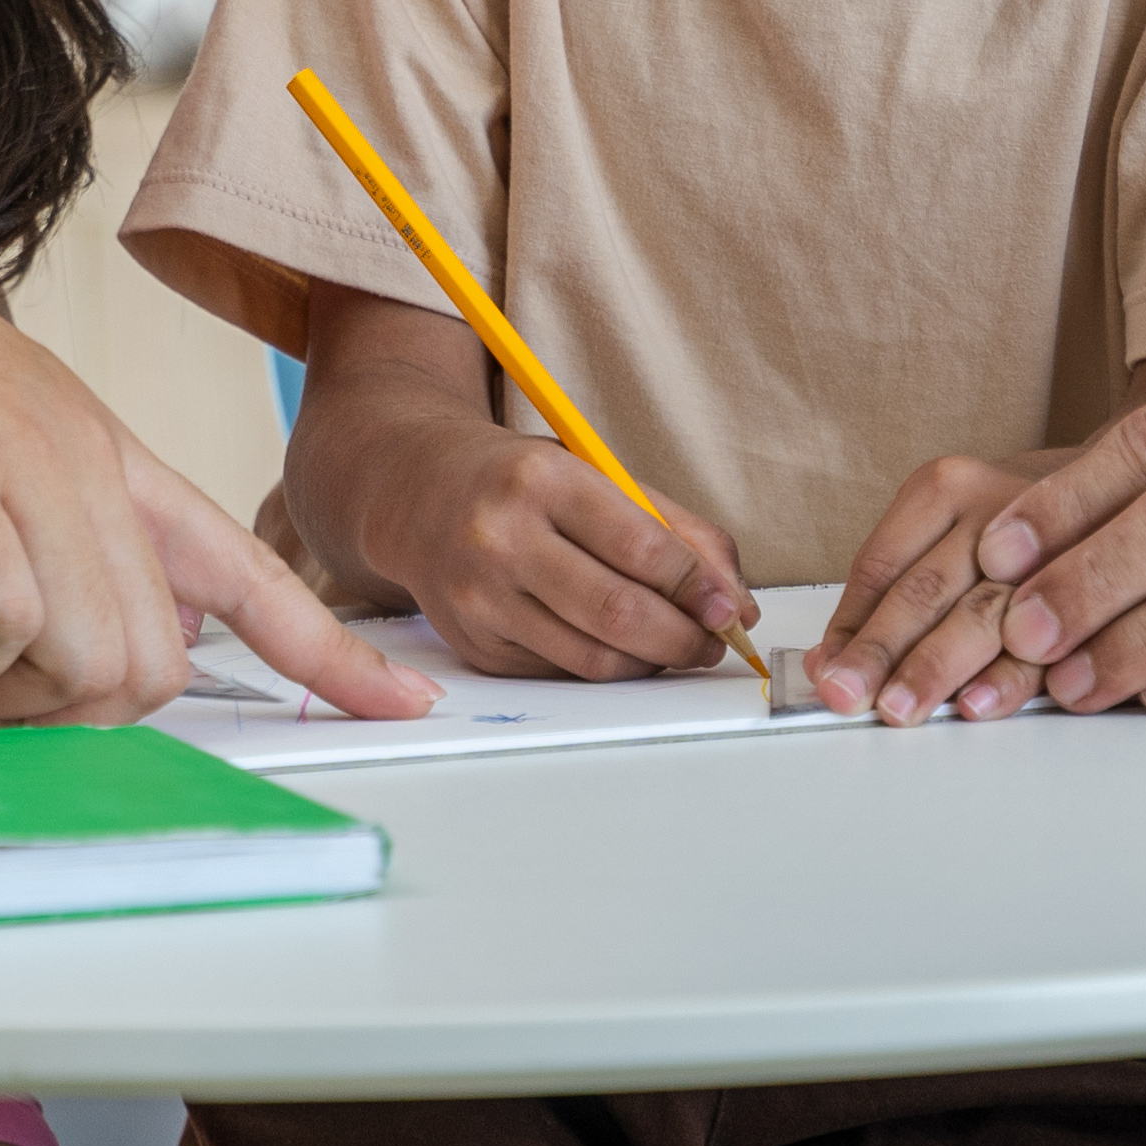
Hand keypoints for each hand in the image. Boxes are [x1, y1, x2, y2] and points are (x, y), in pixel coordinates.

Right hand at [0, 254, 430, 726]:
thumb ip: (9, 535)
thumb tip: (10, 645)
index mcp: (98, 448)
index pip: (244, 564)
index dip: (326, 647)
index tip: (405, 704)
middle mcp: (87, 461)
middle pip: (161, 656)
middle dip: (76, 710)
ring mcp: (31, 472)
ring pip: (98, 661)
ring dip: (7, 696)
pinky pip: (1, 639)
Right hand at [354, 417, 757, 682]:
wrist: (414, 491)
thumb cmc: (519, 479)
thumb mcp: (593, 471)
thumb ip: (671, 527)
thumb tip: (732, 600)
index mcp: (542, 479)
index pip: (642, 548)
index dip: (699, 589)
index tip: (730, 608)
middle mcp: (502, 538)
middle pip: (619, 613)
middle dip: (685, 639)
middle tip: (713, 643)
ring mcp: (480, 597)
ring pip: (593, 658)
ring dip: (652, 662)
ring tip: (674, 646)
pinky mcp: (472, 645)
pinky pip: (560, 673)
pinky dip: (604, 667)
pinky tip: (617, 646)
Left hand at [806, 445, 1097, 721]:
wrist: (1104, 498)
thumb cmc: (1001, 531)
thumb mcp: (937, 538)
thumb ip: (884, 597)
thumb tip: (826, 664)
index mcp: (945, 487)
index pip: (881, 566)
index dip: (849, 627)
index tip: (826, 674)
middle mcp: (994, 511)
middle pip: (924, 590)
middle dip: (881, 652)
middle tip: (848, 696)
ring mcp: (1047, 550)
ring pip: (980, 615)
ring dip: (936, 669)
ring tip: (900, 709)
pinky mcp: (1090, 592)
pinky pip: (1045, 642)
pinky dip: (1006, 679)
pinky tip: (975, 704)